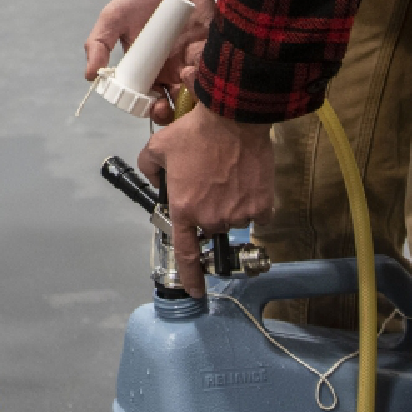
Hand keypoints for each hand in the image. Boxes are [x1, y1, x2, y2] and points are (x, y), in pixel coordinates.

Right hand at [83, 0, 214, 121]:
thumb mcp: (112, 18)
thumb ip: (99, 45)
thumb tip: (89, 76)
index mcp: (147, 69)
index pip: (148, 100)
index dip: (150, 109)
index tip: (152, 105)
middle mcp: (170, 70)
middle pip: (175, 103)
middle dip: (173, 111)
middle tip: (168, 103)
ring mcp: (192, 61)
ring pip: (195, 92)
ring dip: (192, 92)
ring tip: (184, 76)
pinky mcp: (210, 51)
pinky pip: (212, 70)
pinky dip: (206, 71)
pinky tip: (196, 60)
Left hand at [135, 104, 274, 297]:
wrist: (233, 119)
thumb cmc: (196, 132)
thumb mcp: (159, 146)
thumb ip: (149, 168)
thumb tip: (156, 181)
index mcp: (184, 209)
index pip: (185, 253)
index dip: (190, 277)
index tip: (195, 291)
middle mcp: (211, 218)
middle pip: (209, 226)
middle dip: (207, 211)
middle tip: (208, 184)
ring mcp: (239, 214)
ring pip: (233, 219)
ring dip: (229, 205)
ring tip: (227, 176)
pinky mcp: (262, 206)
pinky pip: (257, 214)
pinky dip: (253, 203)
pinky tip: (247, 182)